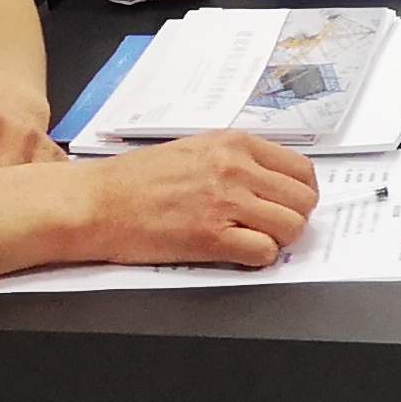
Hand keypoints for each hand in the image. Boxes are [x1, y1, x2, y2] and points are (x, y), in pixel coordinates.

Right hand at [73, 131, 318, 269]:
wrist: (96, 202)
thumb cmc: (137, 179)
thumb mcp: (195, 149)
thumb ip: (237, 159)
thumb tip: (273, 180)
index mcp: (234, 143)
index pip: (301, 169)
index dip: (299, 192)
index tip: (287, 203)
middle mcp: (236, 168)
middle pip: (304, 199)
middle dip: (293, 217)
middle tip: (270, 226)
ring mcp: (225, 202)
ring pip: (292, 226)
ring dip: (279, 239)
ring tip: (253, 238)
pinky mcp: (211, 237)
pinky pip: (265, 252)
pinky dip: (258, 258)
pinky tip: (237, 252)